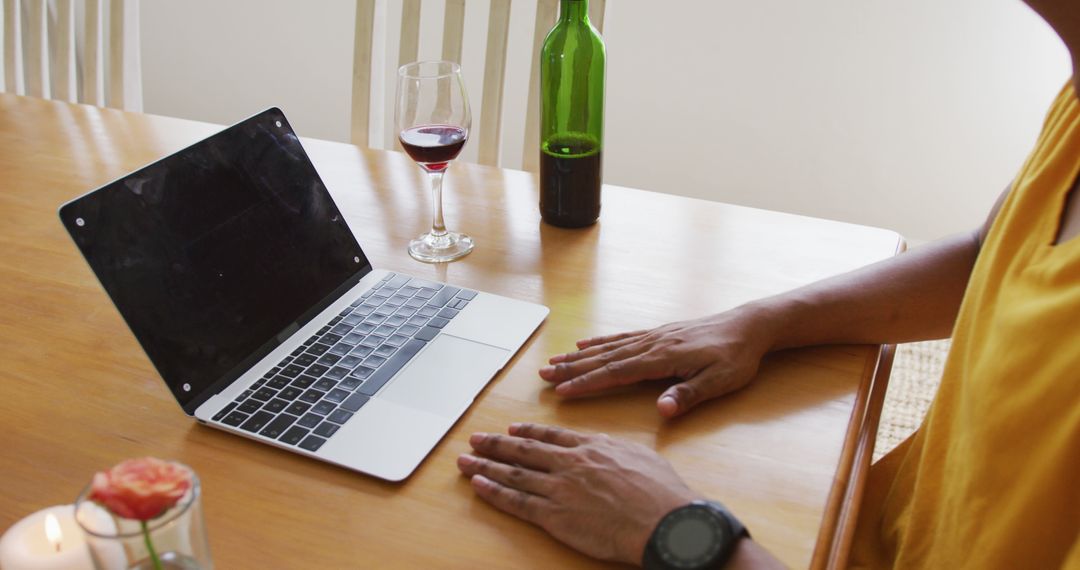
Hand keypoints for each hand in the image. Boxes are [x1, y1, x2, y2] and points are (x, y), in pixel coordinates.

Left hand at [458, 423, 702, 564]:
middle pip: (525, 449)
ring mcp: (559, 488)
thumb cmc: (659, 492)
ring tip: (465, 458)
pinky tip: (477, 484)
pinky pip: (516, 501)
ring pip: (514, 473)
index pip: (551, 435)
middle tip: (476, 438)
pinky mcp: (554, 516)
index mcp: (590, 447)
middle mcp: (570, 463)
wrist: (663, 519)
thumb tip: (603, 446)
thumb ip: (613, 449)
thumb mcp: (637, 455)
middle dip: (497, 443)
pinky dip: (494, 492)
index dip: (528, 431)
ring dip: (486, 464)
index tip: (512, 428)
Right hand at [539, 305, 774, 416]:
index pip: (617, 373)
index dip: (588, 383)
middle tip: (542, 376)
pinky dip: (600, 341)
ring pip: (608, 347)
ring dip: (579, 355)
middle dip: (572, 368)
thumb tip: (662, 410)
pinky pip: (622, 337)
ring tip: (554, 360)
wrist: (750, 326)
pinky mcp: (659, 333)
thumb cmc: (737, 358)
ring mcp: (654, 336)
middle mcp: (652, 344)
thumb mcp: (720, 382)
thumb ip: (689, 395)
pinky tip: (586, 343)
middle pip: (604, 358)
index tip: (562, 391)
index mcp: (663, 359)